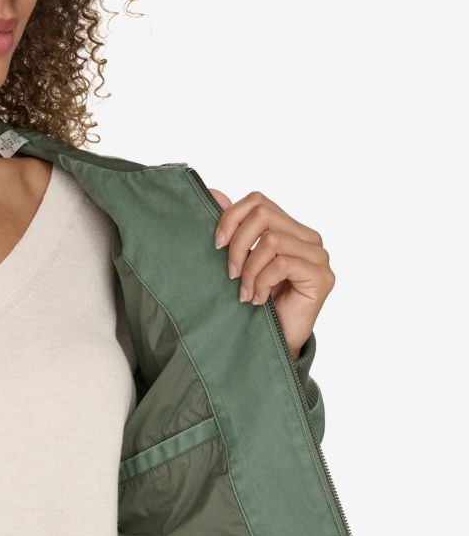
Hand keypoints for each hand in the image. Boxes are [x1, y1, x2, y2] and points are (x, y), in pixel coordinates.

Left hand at [209, 187, 334, 360]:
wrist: (273, 344)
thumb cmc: (256, 304)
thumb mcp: (239, 263)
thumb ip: (233, 229)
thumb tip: (213, 192)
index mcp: (290, 229)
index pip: (259, 202)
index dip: (232, 217)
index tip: (217, 245)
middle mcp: (308, 238)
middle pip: (264, 216)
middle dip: (238, 245)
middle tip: (230, 274)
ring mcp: (318, 256)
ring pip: (272, 241)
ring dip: (249, 271)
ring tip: (245, 294)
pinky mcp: (322, 276)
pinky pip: (282, 264)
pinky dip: (261, 283)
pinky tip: (258, 301)